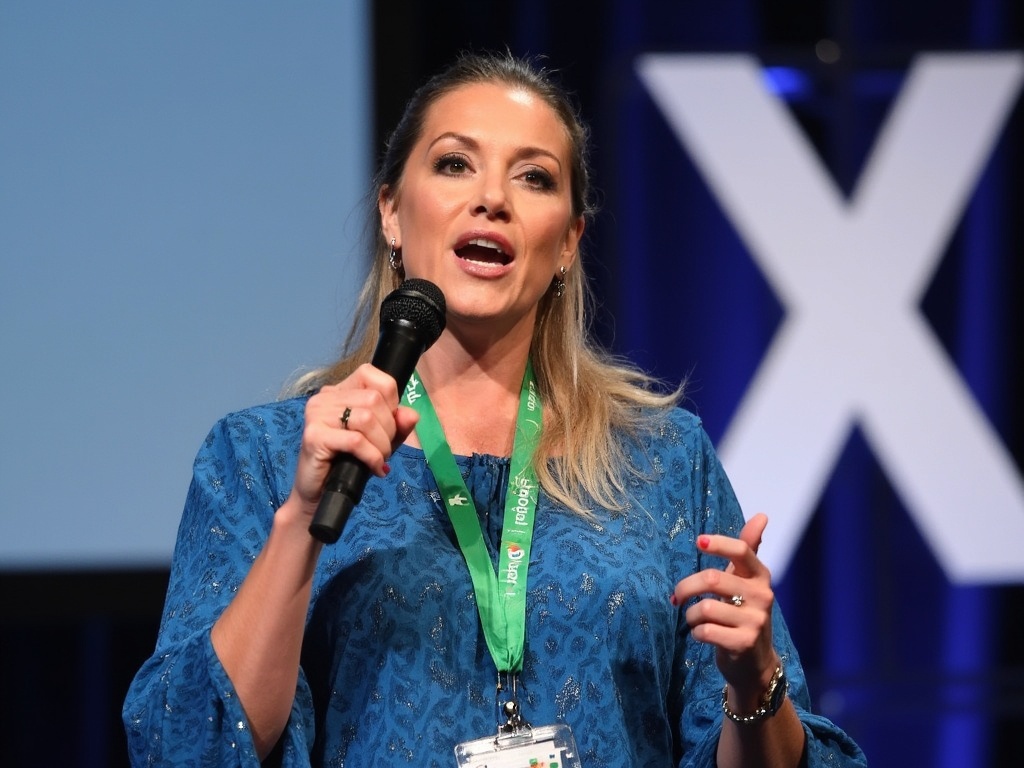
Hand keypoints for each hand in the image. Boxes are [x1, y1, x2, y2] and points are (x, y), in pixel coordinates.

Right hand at [288, 363, 419, 516]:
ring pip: (366, 418)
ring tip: (378, 460)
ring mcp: (316, 414)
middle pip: (374, 399)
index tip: (388, 425)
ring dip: (381, 445)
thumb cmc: (349, 463)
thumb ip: (398, 425)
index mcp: (339, 391)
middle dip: (388, 429)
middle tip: (383, 450)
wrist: (320, 493)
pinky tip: (374, 468)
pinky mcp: (314, 436)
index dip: (390, 399)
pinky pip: (356, 441)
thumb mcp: (381, 440)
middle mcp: (324, 397)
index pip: (372, 375)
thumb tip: (411, 414)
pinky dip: (372, 457)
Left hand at [670, 513, 779, 703]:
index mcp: (760, 576)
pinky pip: (705, 630)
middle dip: (685, 587)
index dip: (718, 544)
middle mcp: (762, 596)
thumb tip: (761, 515)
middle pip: (712, 579)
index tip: (698, 541)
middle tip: (676, 596)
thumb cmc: (744, 614)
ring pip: (705, 608)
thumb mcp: (746, 581)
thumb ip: (749, 549)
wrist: (755, 664)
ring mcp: (755, 621)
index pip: (742, 551)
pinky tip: (702, 635)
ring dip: (690, 615)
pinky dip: (696, 632)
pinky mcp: (743, 643)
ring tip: (694, 620)